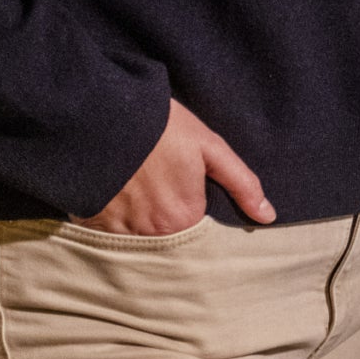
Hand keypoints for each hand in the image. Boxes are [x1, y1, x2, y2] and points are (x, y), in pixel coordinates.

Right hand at [79, 98, 277, 233]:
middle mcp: (152, 235)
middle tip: (167, 200)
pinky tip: (120, 201)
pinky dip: (117, 225)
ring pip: (140, 243)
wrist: (105, 114)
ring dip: (144, 228)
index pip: (200, 240)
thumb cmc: (162, 128)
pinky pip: (110, 237)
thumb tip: (267, 215)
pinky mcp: (92, 224)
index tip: (194, 207)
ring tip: (144, 198)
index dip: (199, 224)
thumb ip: (241, 183)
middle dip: (172, 230)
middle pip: (170, 244)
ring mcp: (119, 232)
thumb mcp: (209, 147)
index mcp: (184, 219)